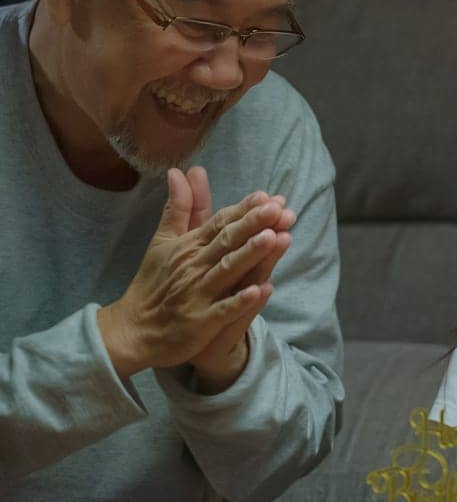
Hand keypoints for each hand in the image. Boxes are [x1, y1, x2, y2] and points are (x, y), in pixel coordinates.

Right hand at [97, 169, 284, 378]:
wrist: (133, 330)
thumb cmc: (154, 283)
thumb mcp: (164, 241)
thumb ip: (180, 208)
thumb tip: (180, 171)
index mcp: (189, 247)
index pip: (219, 223)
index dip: (243, 209)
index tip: (267, 196)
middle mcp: (194, 266)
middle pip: (227, 242)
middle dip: (252, 224)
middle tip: (278, 208)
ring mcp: (197, 295)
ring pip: (227, 271)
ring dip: (250, 254)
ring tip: (273, 238)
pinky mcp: (200, 322)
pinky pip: (223, 310)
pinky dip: (241, 301)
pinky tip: (261, 290)